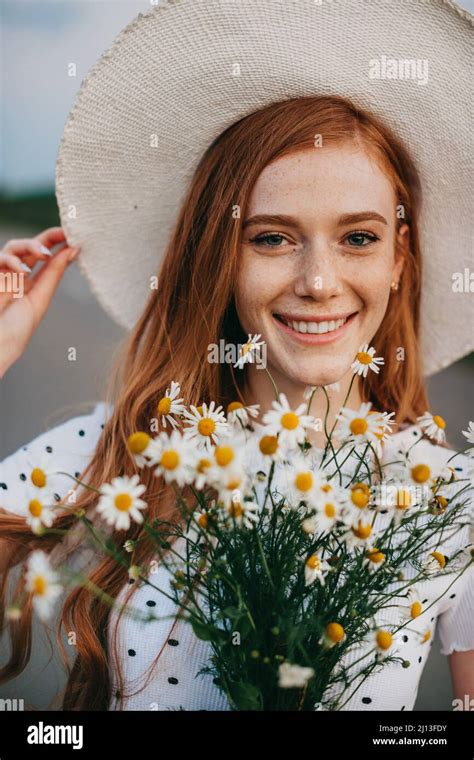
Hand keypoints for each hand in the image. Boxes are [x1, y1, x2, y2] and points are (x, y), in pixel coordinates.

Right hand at [0, 227, 79, 377]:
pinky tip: (23, 271)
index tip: (74, 235)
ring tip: (44, 254)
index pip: (46, 258)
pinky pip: (0, 258)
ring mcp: (3, 274)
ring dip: (30, 246)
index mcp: (31, 284)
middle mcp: (16, 276)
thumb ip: (54, 273)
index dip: (58, 243)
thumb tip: (73, 250)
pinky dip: (13, 261)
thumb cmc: (17, 329)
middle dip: (47, 237)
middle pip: (31, 247)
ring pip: (14, 247)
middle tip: (64, 232)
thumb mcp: (40, 298)